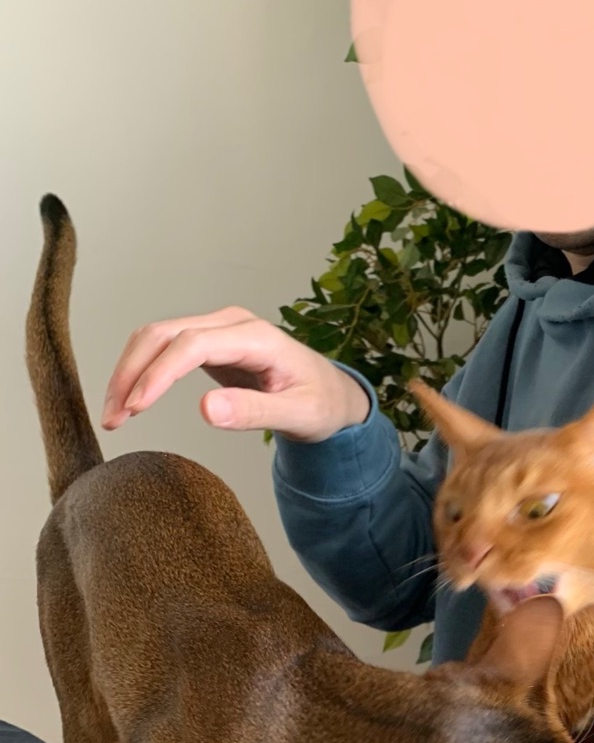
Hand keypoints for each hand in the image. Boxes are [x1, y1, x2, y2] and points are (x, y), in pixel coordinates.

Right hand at [101, 307, 369, 441]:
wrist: (331, 394)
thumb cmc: (321, 404)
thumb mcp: (299, 415)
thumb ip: (255, 412)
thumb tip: (205, 409)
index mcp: (256, 337)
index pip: (192, 345)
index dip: (159, 374)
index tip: (136, 407)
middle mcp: (232, 324)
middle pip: (163, 335)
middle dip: (131, 374)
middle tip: (113, 418)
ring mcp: (218, 330)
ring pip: (156, 338)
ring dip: (128, 373)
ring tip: (114, 415)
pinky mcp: (208, 342)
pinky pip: (163, 349)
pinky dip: (141, 372)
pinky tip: (130, 401)